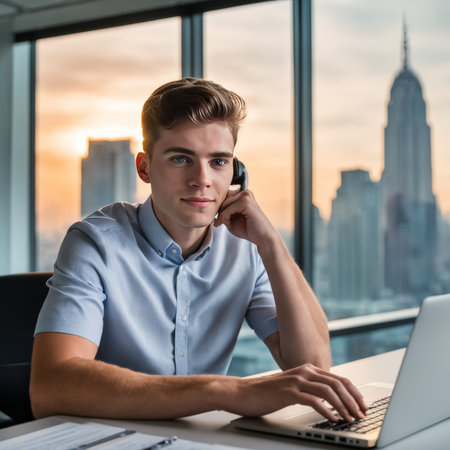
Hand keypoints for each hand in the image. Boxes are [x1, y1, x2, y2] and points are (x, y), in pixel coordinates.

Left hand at [214, 190, 276, 247]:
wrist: (263, 238)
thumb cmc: (248, 230)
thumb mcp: (231, 220)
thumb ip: (223, 213)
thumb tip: (211, 206)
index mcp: (243, 195)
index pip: (224, 196)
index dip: (218, 208)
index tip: (216, 220)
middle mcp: (245, 192)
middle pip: (223, 199)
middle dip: (219, 212)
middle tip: (218, 223)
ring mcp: (246, 196)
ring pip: (224, 203)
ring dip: (222, 215)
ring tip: (224, 224)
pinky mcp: (246, 202)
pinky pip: (228, 209)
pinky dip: (225, 218)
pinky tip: (228, 224)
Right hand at [225, 363, 367, 421]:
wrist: (242, 392)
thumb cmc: (266, 392)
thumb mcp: (292, 388)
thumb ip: (309, 389)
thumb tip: (330, 400)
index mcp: (307, 369)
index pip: (338, 379)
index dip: (353, 392)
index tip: (362, 405)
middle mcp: (304, 371)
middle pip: (337, 383)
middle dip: (353, 400)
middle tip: (361, 414)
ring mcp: (296, 380)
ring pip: (328, 391)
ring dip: (343, 406)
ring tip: (350, 418)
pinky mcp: (288, 392)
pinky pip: (313, 400)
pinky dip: (326, 410)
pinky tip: (332, 418)